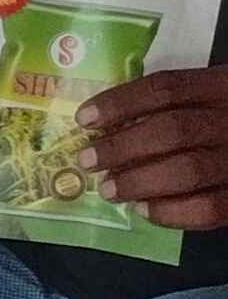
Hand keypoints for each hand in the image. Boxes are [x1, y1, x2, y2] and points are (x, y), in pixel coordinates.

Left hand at [78, 65, 227, 229]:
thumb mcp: (217, 92)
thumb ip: (180, 100)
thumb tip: (115, 121)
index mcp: (224, 86)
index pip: (166, 88)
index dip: (121, 102)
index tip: (84, 118)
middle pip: (171, 130)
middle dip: (123, 146)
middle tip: (89, 160)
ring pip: (187, 171)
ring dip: (139, 181)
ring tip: (109, 189)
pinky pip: (207, 209)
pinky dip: (171, 212)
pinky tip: (144, 211)